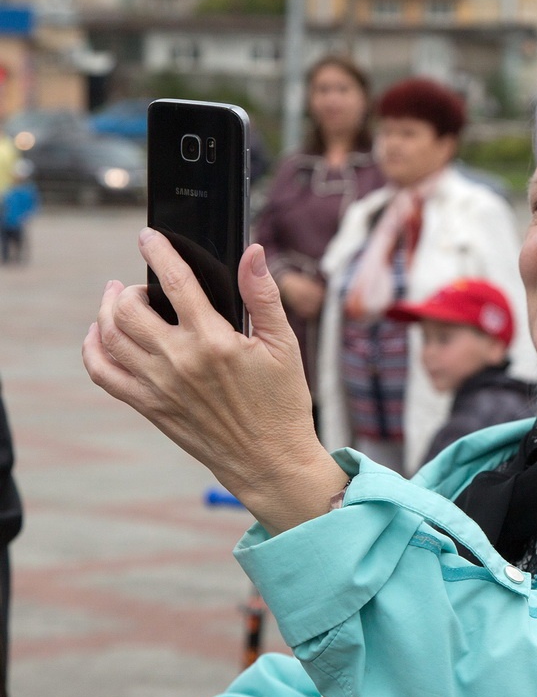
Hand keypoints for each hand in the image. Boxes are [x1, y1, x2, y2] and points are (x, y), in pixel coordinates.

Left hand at [82, 228, 346, 531]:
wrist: (270, 460)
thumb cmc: (283, 403)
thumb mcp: (284, 345)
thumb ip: (264, 296)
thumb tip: (253, 252)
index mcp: (215, 340)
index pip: (176, 282)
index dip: (159, 251)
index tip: (149, 236)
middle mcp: (180, 361)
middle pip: (128, 308)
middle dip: (129, 287)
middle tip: (139, 284)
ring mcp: (159, 385)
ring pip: (110, 335)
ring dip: (107, 310)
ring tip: (117, 300)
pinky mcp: (149, 406)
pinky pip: (103, 373)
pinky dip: (93, 349)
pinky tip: (99, 336)